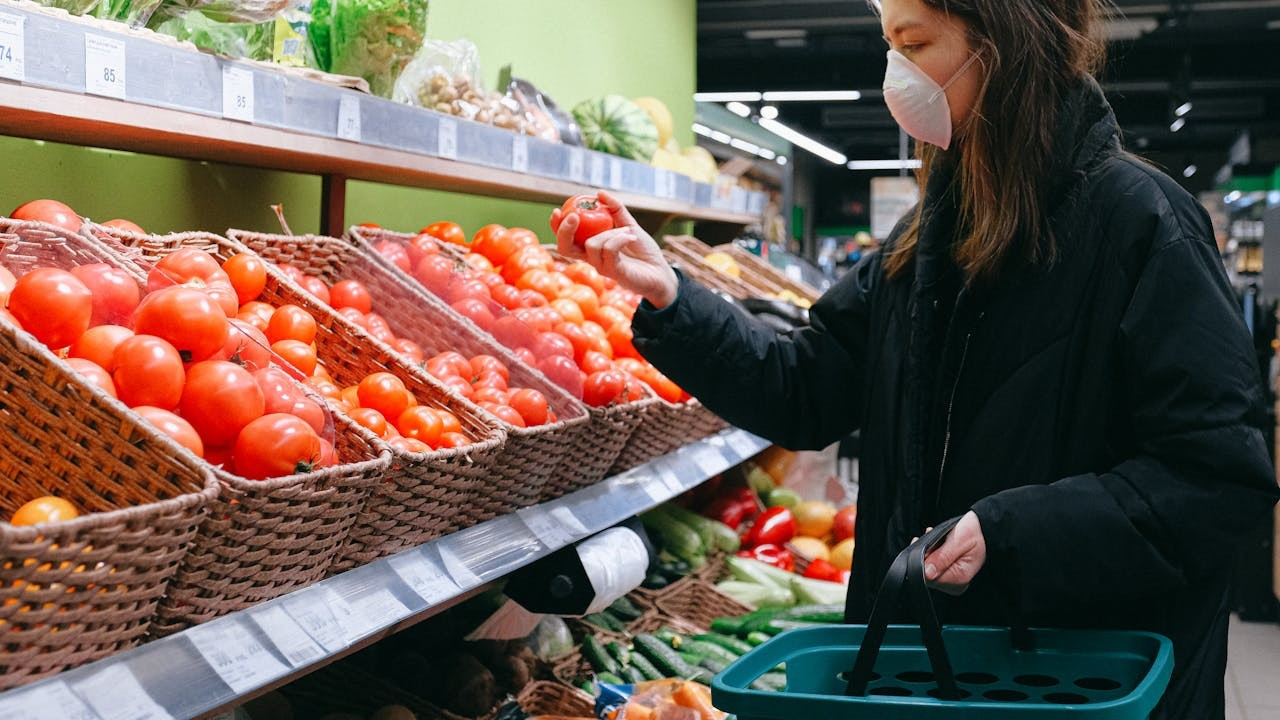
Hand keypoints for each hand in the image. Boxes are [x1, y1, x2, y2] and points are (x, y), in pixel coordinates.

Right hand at [551, 190, 678, 308]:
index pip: (566, 239)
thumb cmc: (644, 252)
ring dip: (610, 232)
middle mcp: (592, 259)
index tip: (557, 210)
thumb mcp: (629, 225)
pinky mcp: (614, 272)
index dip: (556, 227)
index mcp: (591, 248)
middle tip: (574, 216)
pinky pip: (609, 250)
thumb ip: (615, 210)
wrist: (662, 272)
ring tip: (627, 232)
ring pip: (591, 244)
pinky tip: (630, 237)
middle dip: (564, 231)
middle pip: (565, 248)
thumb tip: (599, 193)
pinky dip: (619, 238)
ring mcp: (602, 267)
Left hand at [922, 511, 986, 595]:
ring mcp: (954, 579)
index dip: (922, 561)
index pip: (929, 578)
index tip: (922, 545)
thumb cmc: (976, 533)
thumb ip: (942, 557)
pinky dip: (933, 554)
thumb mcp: (959, 541)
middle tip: (931, 538)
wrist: (986, 528)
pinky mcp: (952, 573)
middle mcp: (957, 583)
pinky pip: (935, 567)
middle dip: (925, 555)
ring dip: (929, 553)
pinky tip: (937, 543)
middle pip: (928, 574)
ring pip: (929, 570)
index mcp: (960, 577)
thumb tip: (927, 572)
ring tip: (936, 539)